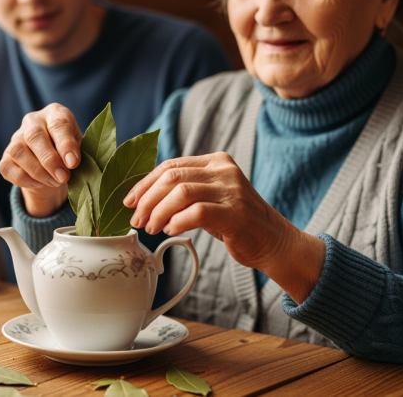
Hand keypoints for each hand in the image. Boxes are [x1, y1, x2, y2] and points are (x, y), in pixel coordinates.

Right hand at [0, 103, 82, 216]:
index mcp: (55, 113)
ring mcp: (16, 138)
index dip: (65, 144)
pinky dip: (24, 179)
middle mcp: (33, 121)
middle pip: (34, 136)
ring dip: (38, 172)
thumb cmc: (71, 153)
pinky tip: (40, 184)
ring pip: (18, 152)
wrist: (54, 166)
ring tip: (55, 182)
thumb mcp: (81, 149)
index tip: (73, 163)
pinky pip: (7, 168)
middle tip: (63, 177)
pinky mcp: (6, 156)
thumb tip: (73, 164)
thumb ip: (78, 154)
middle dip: (50, 160)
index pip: (58, 123)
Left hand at [123, 153, 325, 302]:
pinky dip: (177, 222)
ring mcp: (232, 190)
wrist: (273, 242)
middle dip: (147, 199)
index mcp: (215, 161)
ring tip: (151, 228)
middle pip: (172, 176)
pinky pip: (196, 213)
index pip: (170, 166)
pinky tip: (170, 231)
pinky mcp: (236, 212)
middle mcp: (224, 170)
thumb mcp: (209, 198)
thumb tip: (141, 198)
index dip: (144, 184)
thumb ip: (184, 191)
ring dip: (158, 212)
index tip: (128, 202)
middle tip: (136, 220)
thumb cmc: (234, 223)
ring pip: (181, 192)